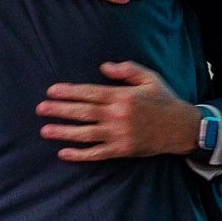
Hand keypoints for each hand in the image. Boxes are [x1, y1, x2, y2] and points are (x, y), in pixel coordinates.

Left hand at [37, 61, 199, 160]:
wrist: (181, 128)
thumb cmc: (163, 100)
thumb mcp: (149, 78)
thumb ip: (126, 70)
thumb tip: (102, 66)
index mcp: (122, 96)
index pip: (89, 93)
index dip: (69, 92)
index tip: (51, 91)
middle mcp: (117, 116)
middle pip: (83, 112)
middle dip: (59, 110)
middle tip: (40, 109)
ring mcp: (118, 135)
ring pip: (85, 134)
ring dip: (63, 132)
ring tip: (45, 130)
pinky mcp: (121, 150)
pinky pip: (96, 153)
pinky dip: (79, 154)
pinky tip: (63, 152)